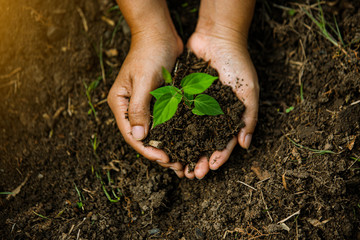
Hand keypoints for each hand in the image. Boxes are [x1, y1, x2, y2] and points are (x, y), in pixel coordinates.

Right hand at [107, 23, 184, 176]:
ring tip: (182, 160)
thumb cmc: (149, 53)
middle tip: (177, 166)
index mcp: (121, 104)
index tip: (165, 160)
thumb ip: (140, 109)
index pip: (131, 134)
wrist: (159, 34)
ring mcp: (145, 105)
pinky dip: (173, 134)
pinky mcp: (158, 101)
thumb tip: (139, 137)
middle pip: (143, 137)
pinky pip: (165, 122)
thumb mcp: (144, 81)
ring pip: (155, 133)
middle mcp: (131, 107)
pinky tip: (185, 143)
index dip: (148, 150)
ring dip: (168, 147)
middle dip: (159, 153)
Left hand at [184, 27, 258, 178]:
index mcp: (228, 117)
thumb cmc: (237, 65)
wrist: (218, 38)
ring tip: (177, 165)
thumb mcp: (249, 92)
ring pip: (187, 134)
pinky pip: (175, 117)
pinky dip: (171, 131)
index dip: (218, 156)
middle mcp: (211, 115)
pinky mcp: (181, 97)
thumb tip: (245, 145)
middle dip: (198, 159)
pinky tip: (165, 143)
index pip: (223, 142)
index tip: (209, 168)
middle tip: (191, 174)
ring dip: (183, 151)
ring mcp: (195, 107)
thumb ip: (248, 118)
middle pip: (203, 143)